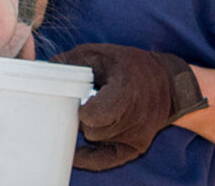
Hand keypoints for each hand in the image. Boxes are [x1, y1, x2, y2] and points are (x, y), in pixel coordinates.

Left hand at [51, 43, 208, 169]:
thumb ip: (73, 60)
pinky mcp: (135, 149)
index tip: (78, 96)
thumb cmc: (131, 66)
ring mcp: (135, 137)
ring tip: (95, 110)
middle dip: (81, 116)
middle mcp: (133, 120)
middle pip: (90, 129)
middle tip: (83, 102)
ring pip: (95, 140)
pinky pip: (104, 161)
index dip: (80, 108)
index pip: (93, 117)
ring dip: (88, 128)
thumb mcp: (103, 54)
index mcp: (125, 94)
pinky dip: (88, 156)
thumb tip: (45, 66)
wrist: (168, 84)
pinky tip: (75, 151)